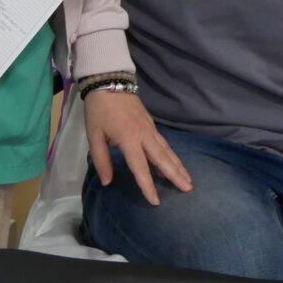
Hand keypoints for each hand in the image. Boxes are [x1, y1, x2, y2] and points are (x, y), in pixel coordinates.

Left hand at [84, 89, 192, 205]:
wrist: (109, 80)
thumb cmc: (99, 109)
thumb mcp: (93, 134)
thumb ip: (101, 159)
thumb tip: (108, 182)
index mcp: (128, 139)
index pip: (140, 167)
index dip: (147, 185)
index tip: (156, 201)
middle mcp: (144, 135)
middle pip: (163, 158)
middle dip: (176, 174)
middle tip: (189, 189)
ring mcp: (149, 128)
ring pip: (166, 149)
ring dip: (178, 165)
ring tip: (188, 180)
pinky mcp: (150, 123)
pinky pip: (163, 142)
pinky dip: (170, 154)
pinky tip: (172, 163)